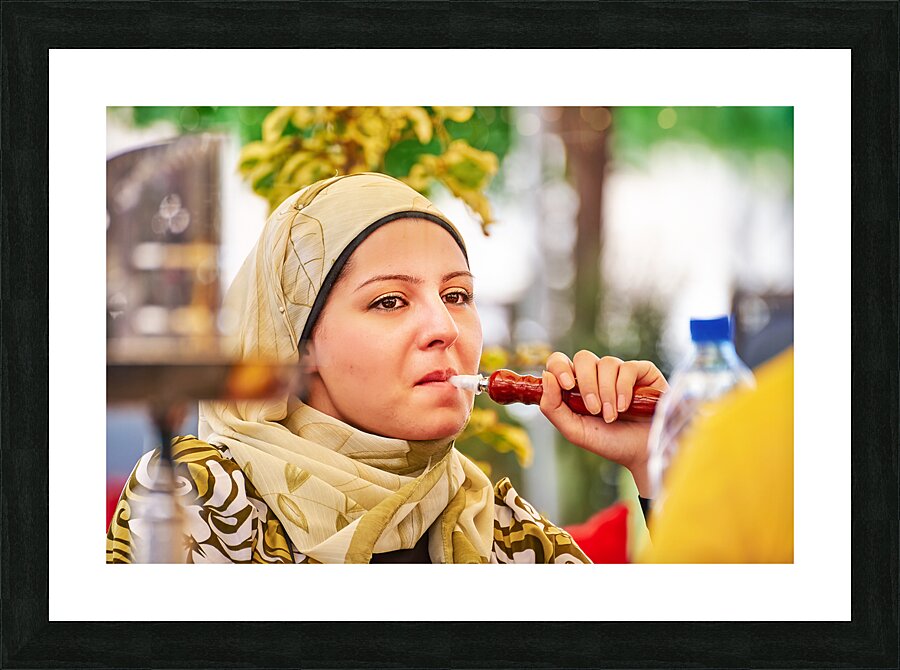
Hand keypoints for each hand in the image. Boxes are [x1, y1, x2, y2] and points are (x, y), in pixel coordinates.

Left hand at [539, 351, 667, 496]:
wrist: (643, 453)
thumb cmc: (610, 442)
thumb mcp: (574, 430)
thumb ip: (553, 407)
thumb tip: (546, 375)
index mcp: (577, 386)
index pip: (560, 362)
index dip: (560, 367)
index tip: (566, 385)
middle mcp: (598, 375)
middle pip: (583, 358)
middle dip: (587, 384)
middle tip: (594, 409)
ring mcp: (620, 371)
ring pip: (606, 363)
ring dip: (607, 392)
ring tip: (612, 415)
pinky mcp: (643, 372)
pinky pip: (628, 367)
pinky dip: (624, 388)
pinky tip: (626, 406)